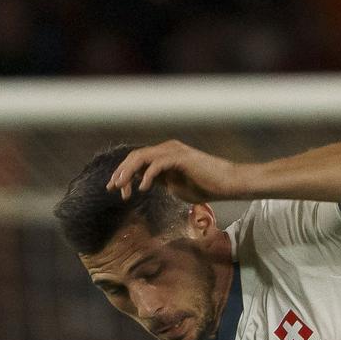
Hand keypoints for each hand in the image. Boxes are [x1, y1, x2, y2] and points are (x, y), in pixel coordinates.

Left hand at [108, 141, 245, 202]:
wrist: (227, 183)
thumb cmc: (206, 186)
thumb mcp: (176, 186)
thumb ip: (161, 181)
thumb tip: (145, 182)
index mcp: (164, 156)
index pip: (137, 161)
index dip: (124, 174)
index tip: (117, 190)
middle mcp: (166, 149)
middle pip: (135, 156)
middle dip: (121, 172)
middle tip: (112, 187)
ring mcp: (173, 151)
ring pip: (142, 157)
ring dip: (128, 172)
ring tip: (122, 187)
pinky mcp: (180, 157)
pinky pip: (157, 164)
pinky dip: (147, 175)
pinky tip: (142, 188)